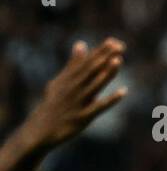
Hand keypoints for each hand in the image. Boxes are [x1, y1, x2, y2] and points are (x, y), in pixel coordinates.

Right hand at [18, 38, 126, 152]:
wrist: (40, 129)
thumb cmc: (54, 104)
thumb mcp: (60, 81)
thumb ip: (73, 64)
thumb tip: (81, 44)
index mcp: (69, 79)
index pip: (86, 63)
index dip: (100, 52)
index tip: (114, 41)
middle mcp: (73, 88)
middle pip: (91, 70)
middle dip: (105, 57)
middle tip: (119, 45)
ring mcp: (78, 102)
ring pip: (94, 85)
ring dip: (107, 73)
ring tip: (118, 60)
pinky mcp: (82, 117)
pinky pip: (98, 107)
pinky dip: (110, 100)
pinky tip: (123, 92)